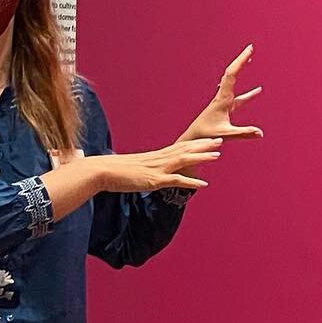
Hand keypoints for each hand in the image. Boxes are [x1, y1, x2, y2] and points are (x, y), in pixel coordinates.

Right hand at [95, 137, 223, 193]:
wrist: (101, 171)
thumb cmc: (114, 171)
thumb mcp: (134, 169)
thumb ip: (145, 170)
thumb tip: (149, 174)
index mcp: (155, 156)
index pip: (179, 147)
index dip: (195, 143)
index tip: (207, 139)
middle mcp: (159, 159)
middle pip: (185, 149)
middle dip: (203, 145)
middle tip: (220, 140)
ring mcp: (157, 169)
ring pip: (184, 160)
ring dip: (201, 157)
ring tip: (217, 155)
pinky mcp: (154, 180)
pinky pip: (176, 180)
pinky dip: (191, 181)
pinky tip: (203, 184)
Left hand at [178, 43, 263, 148]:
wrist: (193, 138)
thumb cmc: (206, 136)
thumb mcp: (226, 134)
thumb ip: (244, 133)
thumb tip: (260, 133)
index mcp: (222, 99)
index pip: (232, 75)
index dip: (241, 62)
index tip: (250, 51)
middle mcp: (222, 96)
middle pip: (231, 73)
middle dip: (241, 60)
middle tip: (250, 48)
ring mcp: (223, 101)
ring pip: (233, 81)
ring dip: (241, 69)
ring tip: (250, 59)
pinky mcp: (225, 108)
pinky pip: (239, 96)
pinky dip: (248, 93)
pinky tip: (257, 91)